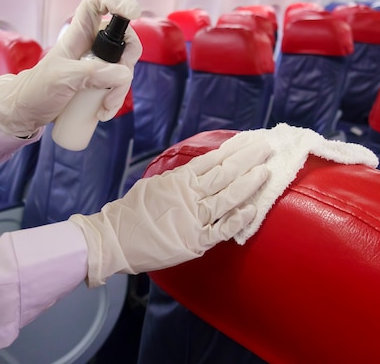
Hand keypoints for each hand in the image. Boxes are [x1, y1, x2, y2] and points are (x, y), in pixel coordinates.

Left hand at [0, 0, 142, 136]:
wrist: (28, 113)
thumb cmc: (37, 90)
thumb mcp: (62, 79)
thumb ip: (93, 73)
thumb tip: (122, 74)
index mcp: (78, 35)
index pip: (96, 5)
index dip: (115, 1)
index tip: (131, 13)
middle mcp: (91, 46)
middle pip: (123, 40)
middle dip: (126, 64)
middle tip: (116, 83)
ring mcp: (98, 65)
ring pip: (124, 68)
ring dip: (120, 90)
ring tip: (104, 107)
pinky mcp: (100, 83)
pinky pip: (119, 86)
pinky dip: (116, 100)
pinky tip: (103, 111)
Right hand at [70, 135, 271, 286]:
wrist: (113, 240)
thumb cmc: (132, 212)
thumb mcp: (155, 185)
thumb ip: (179, 179)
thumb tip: (201, 171)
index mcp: (179, 180)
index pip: (212, 159)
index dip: (233, 149)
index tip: (250, 139)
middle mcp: (189, 195)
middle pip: (224, 173)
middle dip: (248, 159)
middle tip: (266, 147)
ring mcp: (193, 218)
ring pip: (227, 197)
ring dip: (248, 184)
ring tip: (265, 172)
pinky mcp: (195, 241)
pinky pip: (222, 229)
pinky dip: (238, 219)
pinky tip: (253, 209)